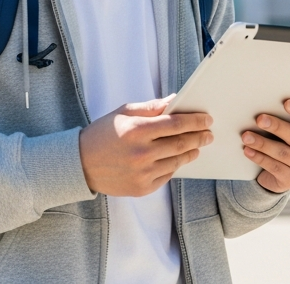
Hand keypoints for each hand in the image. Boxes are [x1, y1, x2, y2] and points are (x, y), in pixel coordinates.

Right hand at [78, 95, 212, 196]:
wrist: (80, 164)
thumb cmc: (103, 134)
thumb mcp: (124, 113)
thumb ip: (151, 107)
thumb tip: (175, 100)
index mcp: (137, 130)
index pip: (176, 124)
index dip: (195, 121)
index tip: (207, 119)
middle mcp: (141, 153)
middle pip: (181, 144)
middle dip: (199, 137)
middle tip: (208, 134)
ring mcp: (142, 173)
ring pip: (177, 161)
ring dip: (191, 152)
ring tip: (197, 146)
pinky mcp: (142, 188)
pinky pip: (167, 175)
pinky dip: (174, 166)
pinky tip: (177, 159)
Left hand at [241, 99, 289, 192]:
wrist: (285, 172)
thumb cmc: (287, 140)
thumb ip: (287, 119)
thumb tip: (265, 111)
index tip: (286, 103)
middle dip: (276, 126)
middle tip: (259, 119)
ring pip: (282, 153)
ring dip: (262, 143)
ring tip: (246, 136)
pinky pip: (275, 167)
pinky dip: (259, 157)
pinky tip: (248, 150)